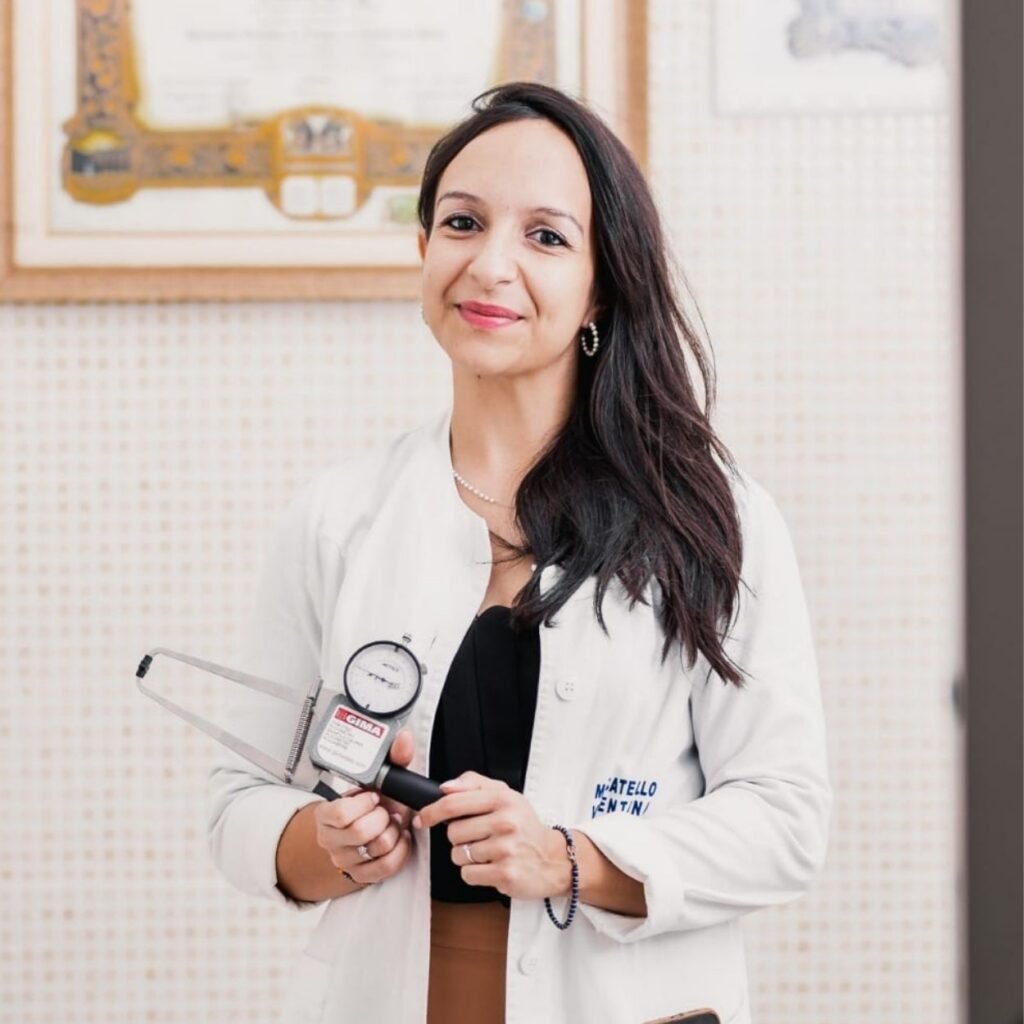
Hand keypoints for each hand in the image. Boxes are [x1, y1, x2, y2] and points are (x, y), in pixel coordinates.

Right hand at [310, 729, 417, 884]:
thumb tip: (405, 737)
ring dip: (394, 832)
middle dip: (383, 818)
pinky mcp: (362, 876)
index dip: (364, 803)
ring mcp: (345, 861)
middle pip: (362, 832)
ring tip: (393, 822)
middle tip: (386, 810)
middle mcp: (331, 841)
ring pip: (377, 849)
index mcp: (327, 815)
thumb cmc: (372, 803)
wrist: (364, 831)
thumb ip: (394, 758)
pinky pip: (387, 867)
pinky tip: (401, 838)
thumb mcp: (379, 779)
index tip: (373, 796)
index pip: (340, 814)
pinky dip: (401, 850)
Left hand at [413, 771, 572, 900]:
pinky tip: (491, 866)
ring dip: (467, 856)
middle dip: (459, 837)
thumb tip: (445, 787)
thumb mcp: (505, 795)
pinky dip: (474, 873)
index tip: (423, 818)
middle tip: (479, 836)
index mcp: (502, 799)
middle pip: (453, 832)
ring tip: (488, 852)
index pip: (454, 803)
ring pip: (458, 854)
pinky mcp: (505, 874)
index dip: (432, 811)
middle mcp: (505, 822)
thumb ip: (474, 783)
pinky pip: (468, 874)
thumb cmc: (524, 826)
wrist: (553, 858)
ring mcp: (505, 849)